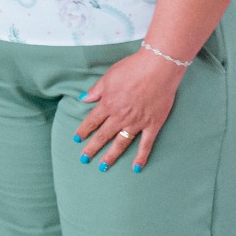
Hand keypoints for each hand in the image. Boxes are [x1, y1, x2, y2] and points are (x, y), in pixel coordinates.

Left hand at [74, 50, 186, 171]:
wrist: (158, 68)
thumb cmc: (132, 69)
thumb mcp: (109, 76)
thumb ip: (96, 90)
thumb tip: (83, 99)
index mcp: (108, 104)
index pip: (92, 121)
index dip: (84, 131)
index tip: (77, 139)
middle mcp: (120, 116)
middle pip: (103, 135)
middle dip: (92, 148)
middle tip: (84, 159)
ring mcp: (137, 122)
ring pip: (121, 143)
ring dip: (111, 156)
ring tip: (103, 167)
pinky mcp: (153, 125)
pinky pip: (146, 144)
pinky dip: (141, 157)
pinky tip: (136, 167)